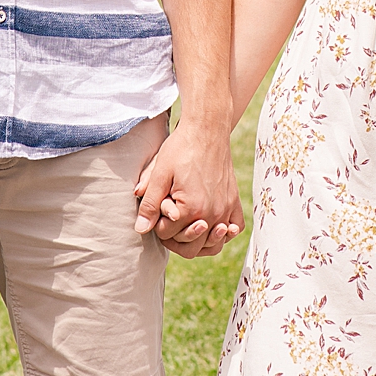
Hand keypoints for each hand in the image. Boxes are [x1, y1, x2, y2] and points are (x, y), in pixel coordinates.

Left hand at [133, 121, 243, 256]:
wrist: (207, 128)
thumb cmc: (181, 148)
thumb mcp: (160, 173)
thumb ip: (150, 204)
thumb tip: (140, 229)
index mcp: (191, 209)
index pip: (168, 235)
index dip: (158, 224)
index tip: (159, 205)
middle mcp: (212, 213)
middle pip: (191, 247)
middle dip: (175, 238)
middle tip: (168, 219)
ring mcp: (226, 208)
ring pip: (214, 245)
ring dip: (199, 242)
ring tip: (188, 228)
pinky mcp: (234, 200)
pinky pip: (235, 228)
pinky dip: (225, 232)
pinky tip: (213, 225)